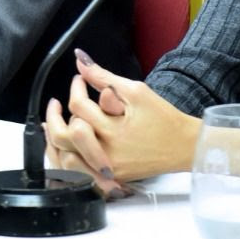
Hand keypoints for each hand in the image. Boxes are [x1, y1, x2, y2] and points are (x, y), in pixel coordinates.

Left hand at [44, 50, 200, 193]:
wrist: (184, 146)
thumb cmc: (164, 118)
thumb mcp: (135, 91)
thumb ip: (103, 77)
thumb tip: (81, 60)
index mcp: (114, 131)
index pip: (79, 108)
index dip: (76, 88)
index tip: (80, 79)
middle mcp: (108, 154)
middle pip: (65, 137)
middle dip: (55, 116)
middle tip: (56, 104)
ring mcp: (108, 170)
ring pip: (66, 159)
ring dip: (57, 138)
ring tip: (56, 122)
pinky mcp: (110, 178)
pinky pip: (79, 171)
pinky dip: (68, 156)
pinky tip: (65, 143)